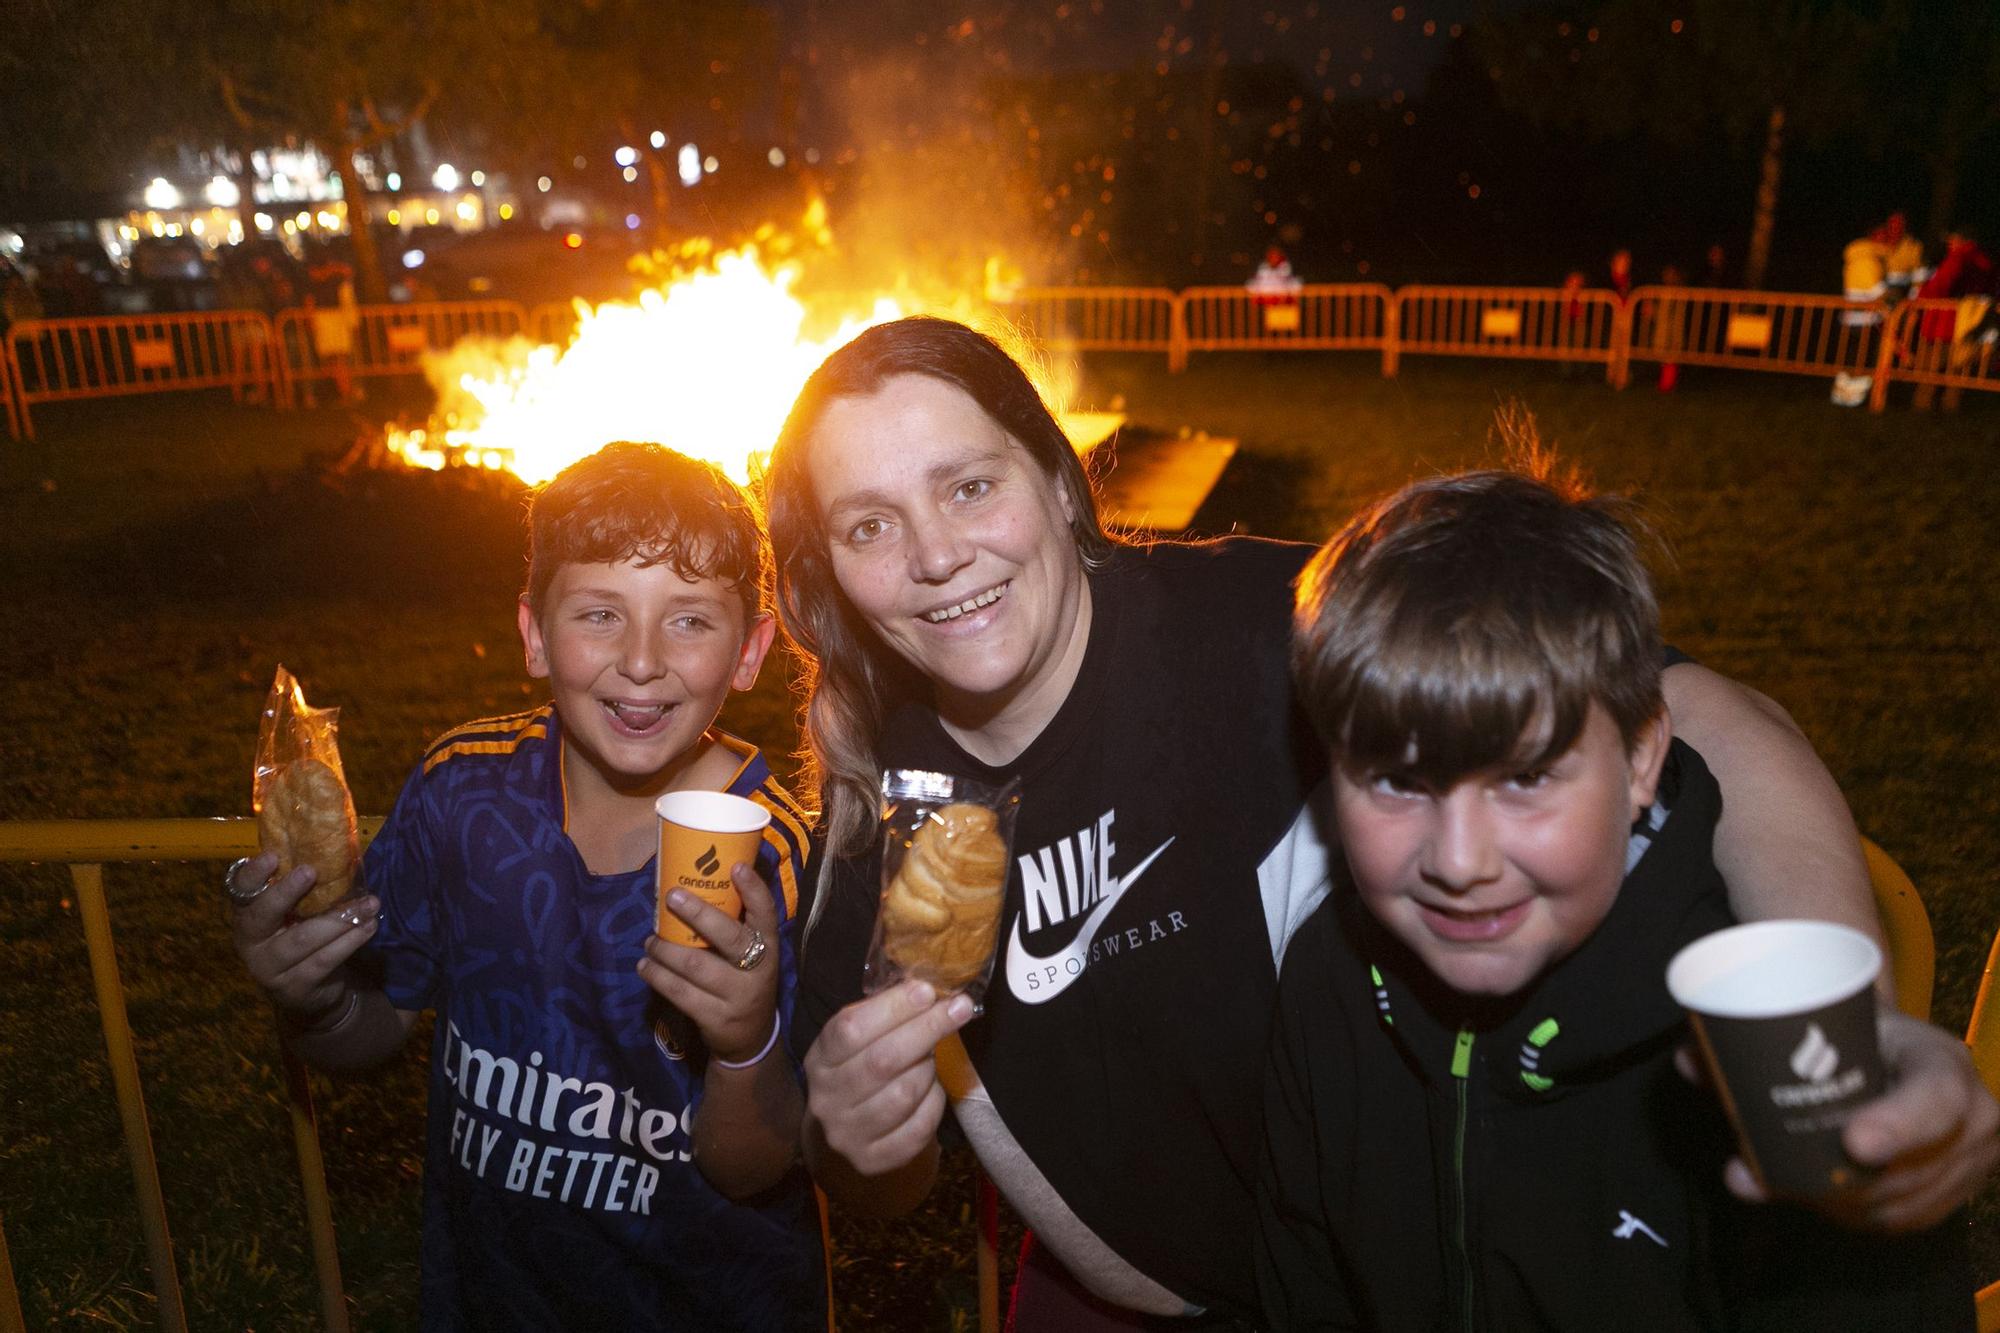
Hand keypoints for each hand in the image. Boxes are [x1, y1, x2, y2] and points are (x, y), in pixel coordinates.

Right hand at [227, 850, 377, 1016]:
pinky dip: (349, 941)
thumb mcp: (299, 911)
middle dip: (286, 892)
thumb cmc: (304, 934)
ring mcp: (268, 969)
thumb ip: (302, 887)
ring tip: (370, 904)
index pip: (240, 891)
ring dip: (339, 919)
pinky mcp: (293, 988)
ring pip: (302, 939)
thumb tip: (330, 848)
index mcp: (247, 915)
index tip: (273, 856)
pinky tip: (368, 927)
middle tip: (311, 871)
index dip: (253, 874)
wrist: (314, 990)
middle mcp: (250, 942)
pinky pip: (323, 961)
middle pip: (262, 916)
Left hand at [640, 862, 781, 1064]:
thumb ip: (734, 929)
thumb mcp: (751, 956)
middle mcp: (758, 970)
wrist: (751, 1038)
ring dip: (666, 949)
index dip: (754, 890)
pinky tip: (645, 967)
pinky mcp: (716, 1018)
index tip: (736, 867)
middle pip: (728, 938)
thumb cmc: (744, 981)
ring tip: (650, 940)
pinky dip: (657, 976)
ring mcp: (738, 996)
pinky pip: (680, 993)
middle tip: (672, 896)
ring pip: (695, 966)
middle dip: (698, 914)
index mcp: (769, 947)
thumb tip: (696, 886)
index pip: (766, 915)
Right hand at [803, 980, 974, 1177]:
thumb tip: (927, 989)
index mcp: (819, 1059)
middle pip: (883, 1060)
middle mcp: (826, 1099)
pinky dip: (934, 1103)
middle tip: (959, 1008)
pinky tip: (931, 1090)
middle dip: (927, 1029)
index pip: (850, 1029)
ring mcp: (847, 1134)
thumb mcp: (859, 1038)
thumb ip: (883, 1013)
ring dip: (929, 1069)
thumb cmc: (859, 1068)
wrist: (845, 1129)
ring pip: (904, 1093)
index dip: (893, 1008)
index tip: (928, 991)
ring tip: (930, 1058)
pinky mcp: (873, 1160)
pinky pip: (919, 1127)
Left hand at [1691, 1008, 1999, 1230]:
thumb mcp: (1824, 1020)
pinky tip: (1812, 1201)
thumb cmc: (1855, 1028)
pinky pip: (1901, 1219)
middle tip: (1764, 1173)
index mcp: (1943, 1061)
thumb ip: (1755, 1040)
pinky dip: (1851, 1214)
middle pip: (1906, 1167)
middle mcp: (1975, 1116)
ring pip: (1898, 1201)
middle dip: (1834, 1179)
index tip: (1853, 1142)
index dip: (1899, 1125)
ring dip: (1834, 1202)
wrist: (1895, 1049)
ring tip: (1774, 1183)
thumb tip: (1689, 1060)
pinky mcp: (1953, 1194)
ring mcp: (1970, 1162)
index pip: (1936, 1097)